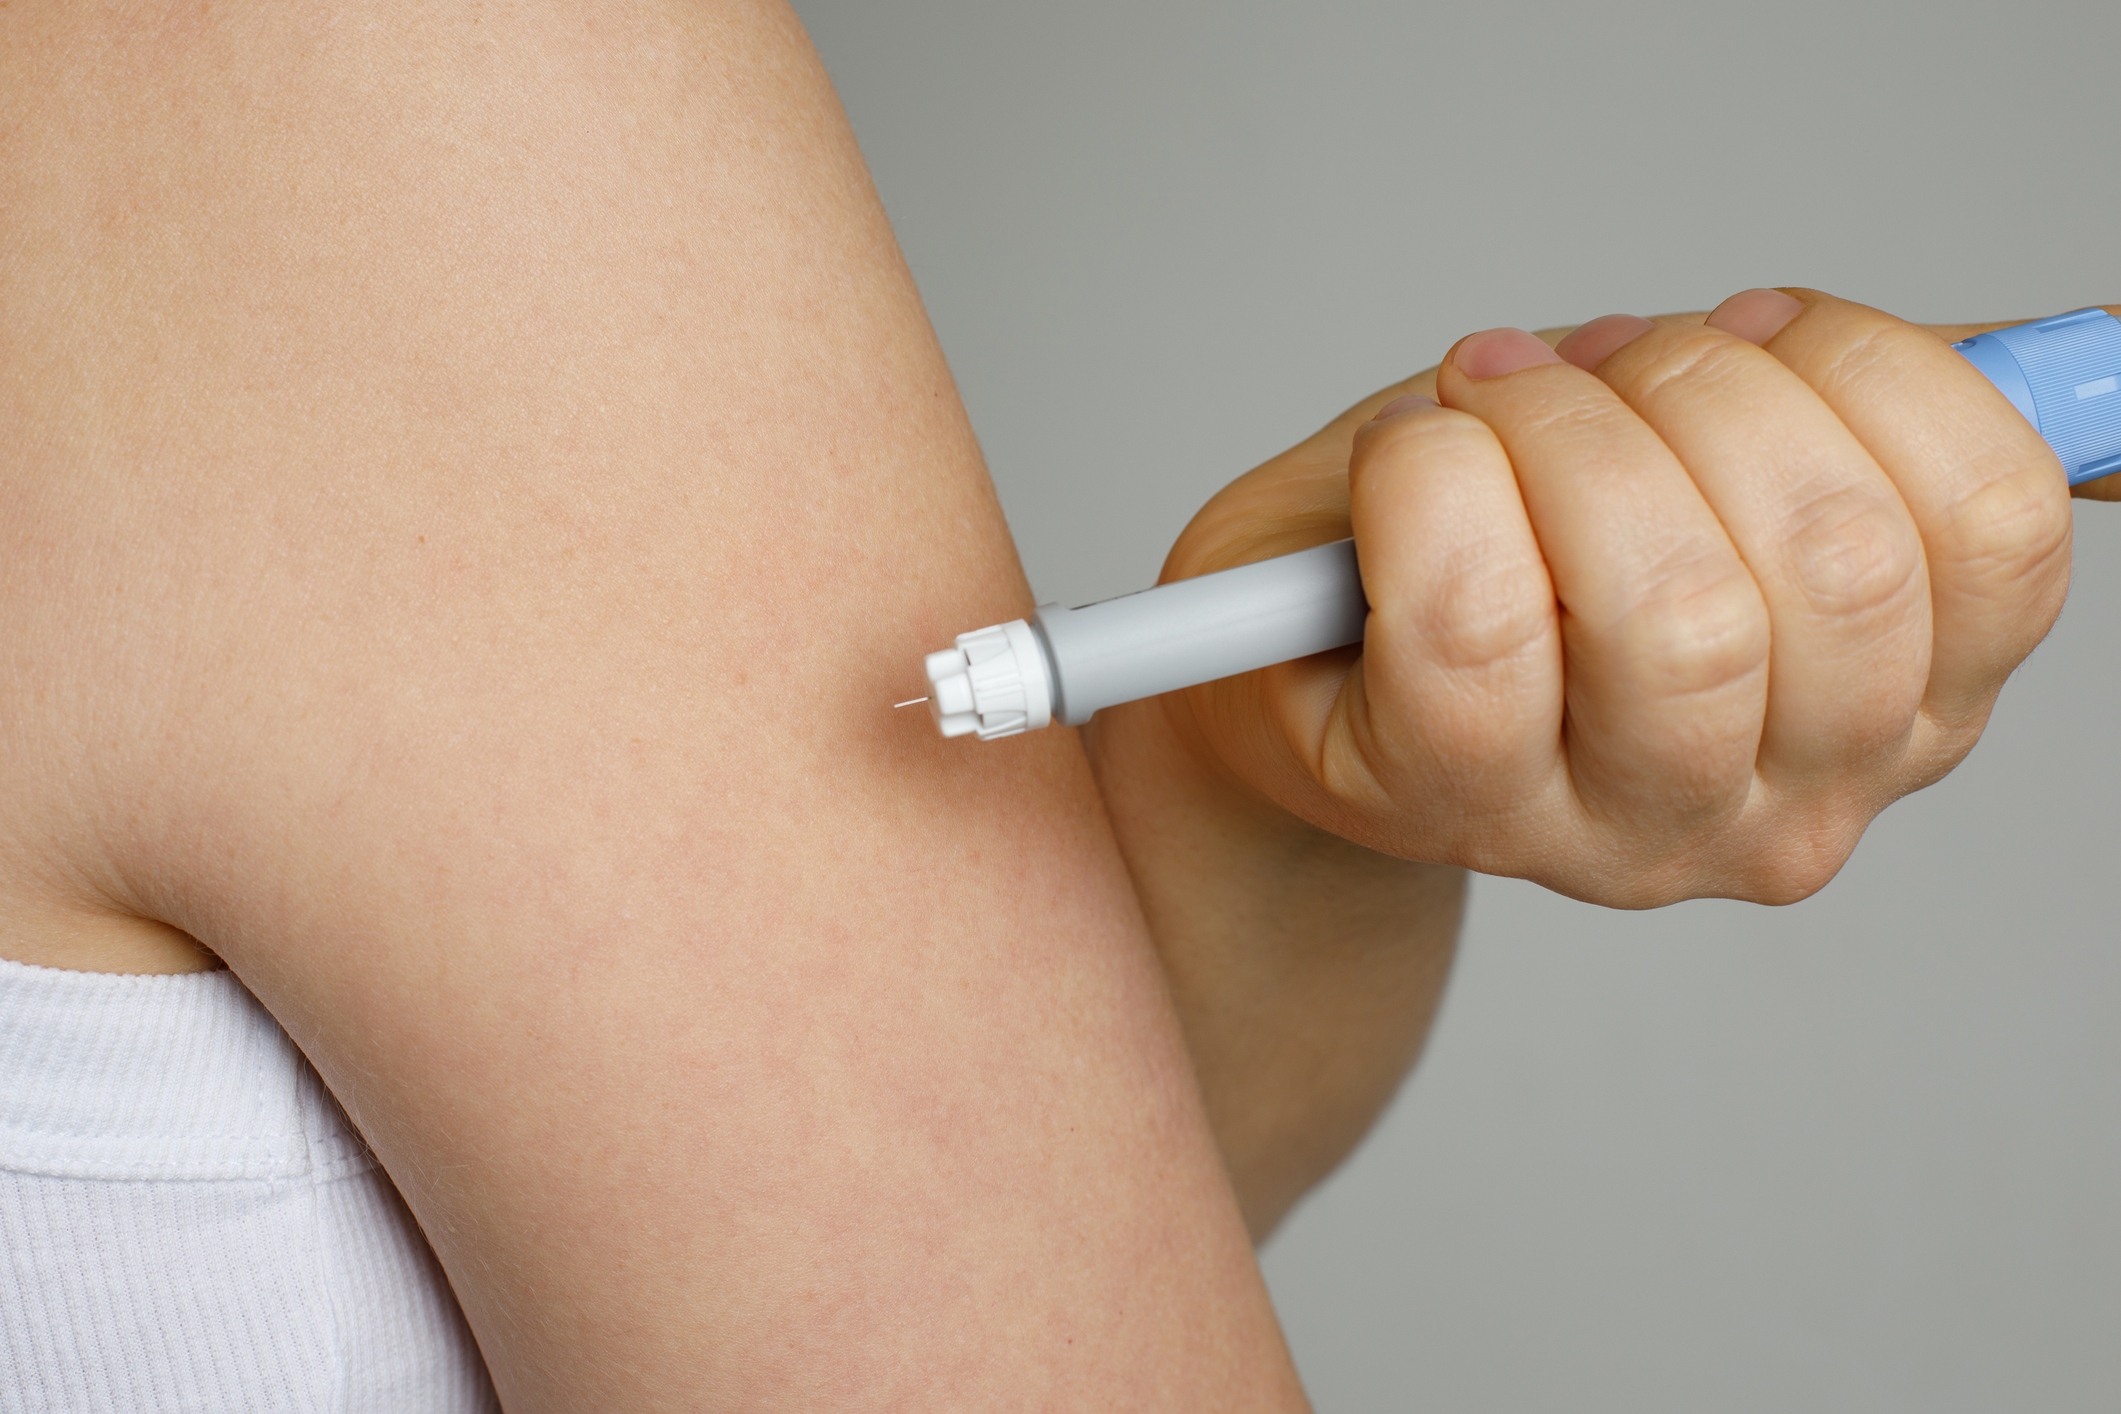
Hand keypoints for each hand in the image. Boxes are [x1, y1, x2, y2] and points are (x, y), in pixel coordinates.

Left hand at [1158, 289, 2078, 906]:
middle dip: (1698, 385)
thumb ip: (1846, 412)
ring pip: (1674, 608)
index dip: (1869, 370)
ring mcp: (1626, 832)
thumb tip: (2033, 345)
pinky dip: (1431, 476)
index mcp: (1898, 706)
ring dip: (1566, 427)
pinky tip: (1412, 457)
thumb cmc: (1508, 531)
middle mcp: (1787, 802)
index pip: (1992, 530)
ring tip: (1492, 396)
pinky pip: (1475, 619)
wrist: (1298, 653)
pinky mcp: (1459, 811)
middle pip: (1837, 564)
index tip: (1753, 328)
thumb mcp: (1701, 452)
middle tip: (1592, 359)